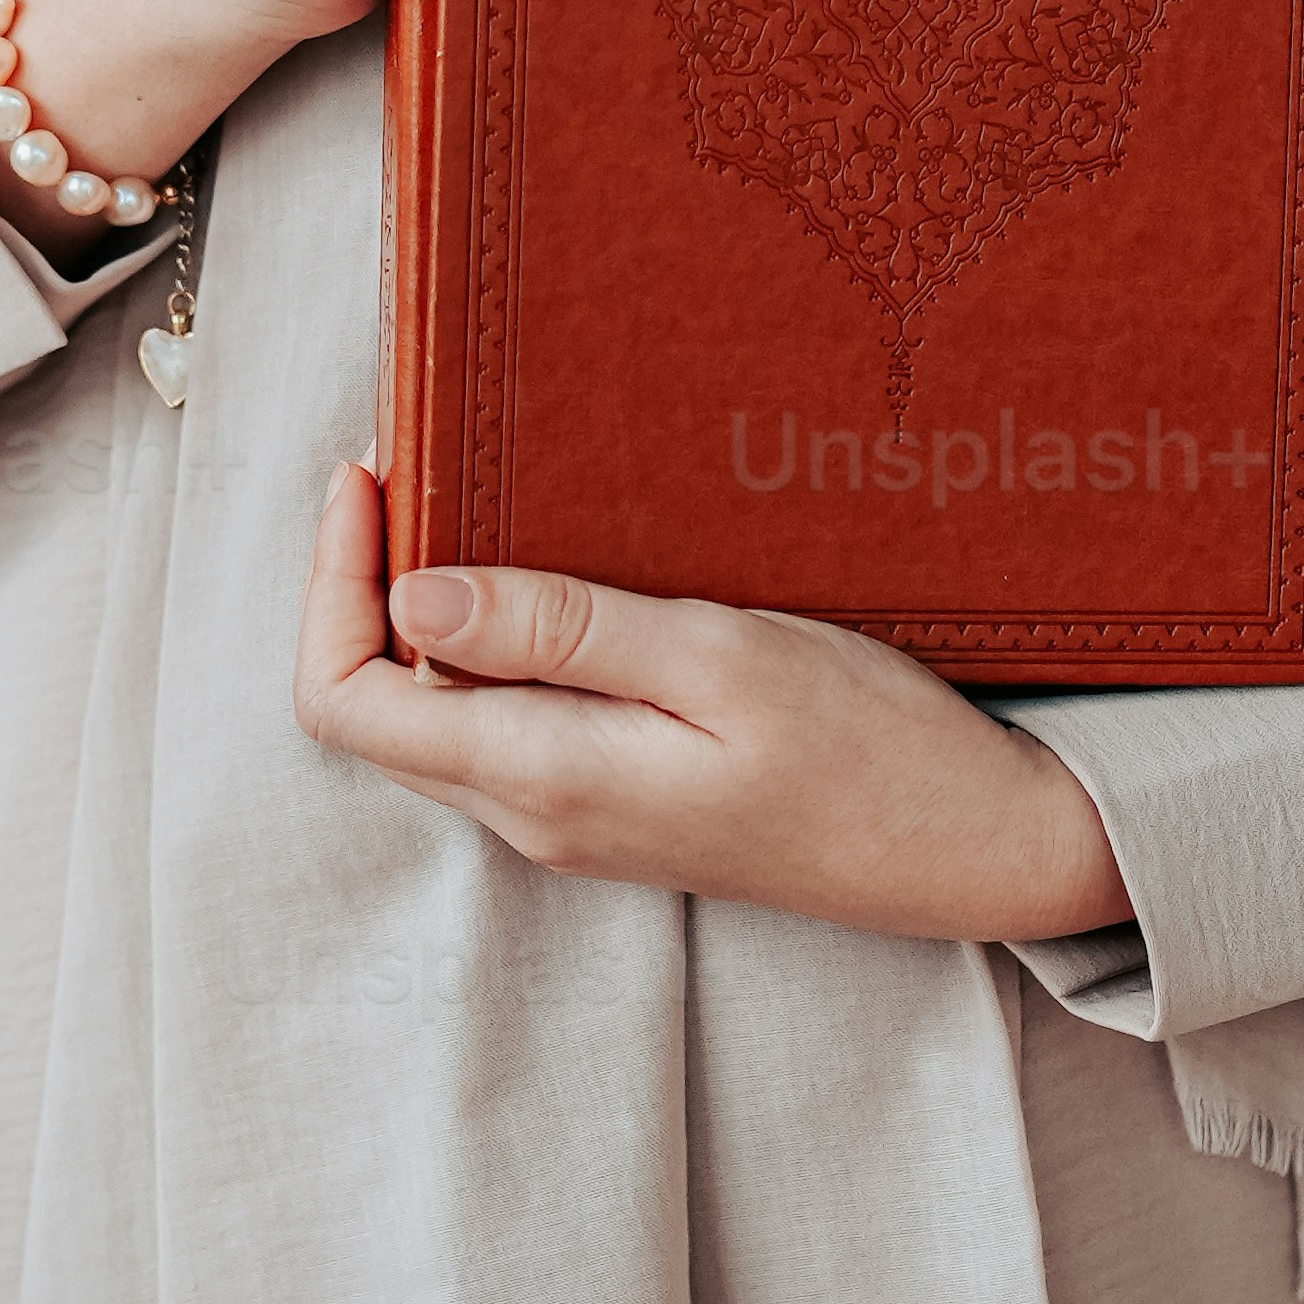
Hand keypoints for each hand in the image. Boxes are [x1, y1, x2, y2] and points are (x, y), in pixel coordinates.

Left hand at [295, 462, 1132, 952]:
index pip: (347, 701)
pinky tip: (556, 568)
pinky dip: (497, 636)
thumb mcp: (719, 661)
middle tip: (421, 455)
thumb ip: (560, 633)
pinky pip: (508, 719)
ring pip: (439, 710)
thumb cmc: (871, 752)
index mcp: (543, 779)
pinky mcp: (618, 801)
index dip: (329, 583)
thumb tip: (413, 602)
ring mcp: (575, 816)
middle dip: (368, 577)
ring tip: (481, 491)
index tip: (371, 474)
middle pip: (378, 705)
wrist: (974, 849)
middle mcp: (535, 815)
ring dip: (434, 603)